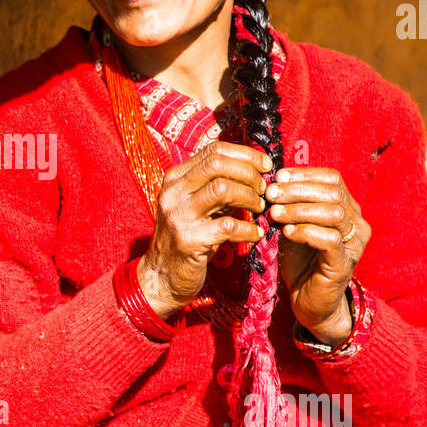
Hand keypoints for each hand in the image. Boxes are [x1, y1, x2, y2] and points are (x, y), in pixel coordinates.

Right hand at [137, 141, 271, 317]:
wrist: (162, 276)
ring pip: (222, 188)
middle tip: (264, 188)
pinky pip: (228, 226)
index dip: (245, 155)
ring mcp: (178, 215)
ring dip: (249, 197)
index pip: (213, 150)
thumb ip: (218, 187)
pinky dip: (248, 229)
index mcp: (175, 178)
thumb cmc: (188, 238)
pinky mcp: (188, 240)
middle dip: (249, 173)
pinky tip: (255, 234)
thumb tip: (255, 171)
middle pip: (217, 163)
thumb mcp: (198, 206)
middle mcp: (173, 192)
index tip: (265, 165)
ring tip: (259, 208)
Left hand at [264, 166, 370, 346]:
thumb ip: (288, 205)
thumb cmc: (300, 261)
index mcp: (347, 208)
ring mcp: (353, 244)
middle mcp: (357, 223)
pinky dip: (305, 231)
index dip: (304, 174)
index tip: (278, 177)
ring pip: (333, 213)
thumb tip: (270, 183)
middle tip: (271, 194)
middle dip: (298, 190)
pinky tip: (286, 233)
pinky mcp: (344, 263)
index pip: (333, 178)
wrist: (309, 301)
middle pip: (333, 192)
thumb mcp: (292, 225)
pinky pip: (330, 239)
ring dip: (299, 209)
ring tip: (275, 214)